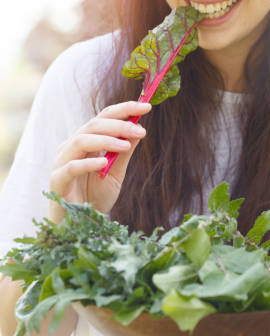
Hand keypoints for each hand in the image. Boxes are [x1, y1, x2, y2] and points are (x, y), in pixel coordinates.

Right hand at [49, 101, 150, 216]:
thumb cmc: (95, 198)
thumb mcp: (115, 173)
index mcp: (85, 142)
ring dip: (106, 140)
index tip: (146, 107)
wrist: (79, 228)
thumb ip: (123, 152)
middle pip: (93, 125)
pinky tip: (104, 163)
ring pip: (81, 140)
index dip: (124, 110)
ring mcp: (61, 163)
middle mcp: (71, 147)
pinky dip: (88, 163)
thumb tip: (139, 129)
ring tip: (126, 145)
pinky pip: (71, 167)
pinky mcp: (56, 181)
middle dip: (119, 125)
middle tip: (141, 131)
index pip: (103, 118)